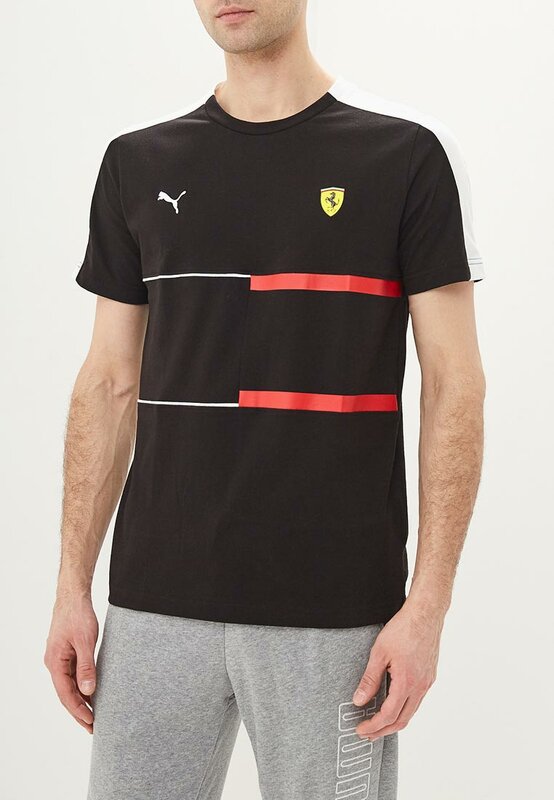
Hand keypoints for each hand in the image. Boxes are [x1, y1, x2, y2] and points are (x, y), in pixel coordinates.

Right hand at [44, 592, 98, 732]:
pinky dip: (82, 686)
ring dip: (81, 700)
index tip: (91, 722)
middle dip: (79, 711)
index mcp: (55, 663)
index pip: (65, 694)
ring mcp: (59, 659)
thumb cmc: (78, 615)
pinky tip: (92, 694)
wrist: (73, 596)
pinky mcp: (67, 653)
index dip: (78, 710)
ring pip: (69, 686)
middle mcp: (54, 663)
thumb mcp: (85, 641)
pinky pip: (73, 675)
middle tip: (93, 727)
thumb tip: (88, 691)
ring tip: (94, 715)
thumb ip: (86, 666)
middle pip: (66, 694)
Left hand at [352, 600, 443, 738]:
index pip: (389, 715)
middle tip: (367, 733)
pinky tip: (393, 705)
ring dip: (394, 721)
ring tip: (378, 723)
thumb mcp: (379, 652)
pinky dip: (403, 709)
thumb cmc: (403, 629)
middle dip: (383, 730)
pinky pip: (417, 701)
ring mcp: (427, 682)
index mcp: (407, 683)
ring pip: (411, 712)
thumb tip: (359, 700)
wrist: (425, 614)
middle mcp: (420, 687)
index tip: (361, 730)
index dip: (374, 726)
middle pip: (402, 720)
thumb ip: (370, 679)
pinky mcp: (429, 676)